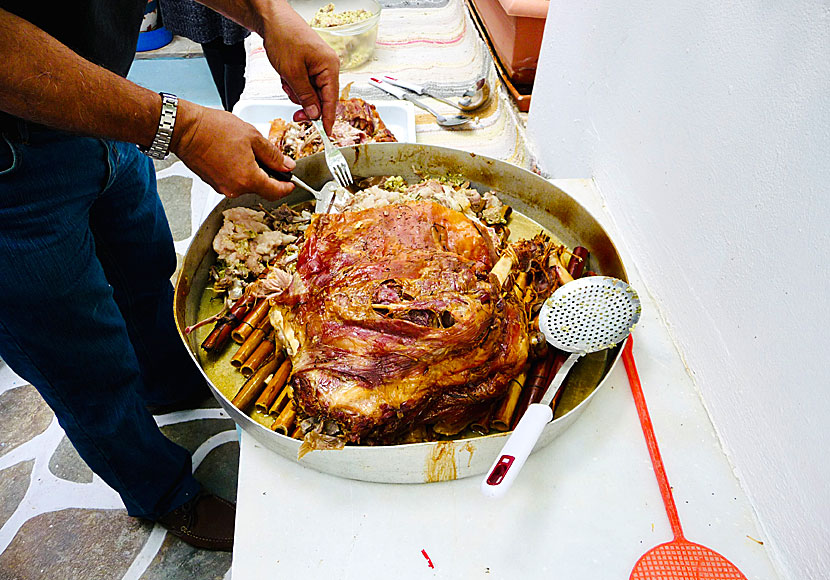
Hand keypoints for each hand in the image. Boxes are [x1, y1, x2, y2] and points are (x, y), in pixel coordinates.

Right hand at [171, 101, 295, 200]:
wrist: (185, 129)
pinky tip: (234, 154)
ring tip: (247, 150)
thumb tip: (287, 166)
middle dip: (269, 175)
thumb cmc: (214, 129)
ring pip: (246, 184)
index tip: (292, 182)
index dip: (287, 187)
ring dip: (252, 172)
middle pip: (261, 188)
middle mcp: (235, 188)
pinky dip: (239, 171)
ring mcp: (222, 187)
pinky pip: (233, 180)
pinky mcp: (213, 182)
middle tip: (270, 158)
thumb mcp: (253, 137)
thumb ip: (273, 155)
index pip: (275, 192)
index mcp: (248, 179)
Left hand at [259, 2, 339, 133]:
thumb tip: (315, 114)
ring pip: (310, 92)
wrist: (272, 19)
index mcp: (329, 67)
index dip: (328, 118)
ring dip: (297, 93)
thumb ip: (305, 96)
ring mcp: (319, 65)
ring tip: (286, 81)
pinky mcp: (309, 64)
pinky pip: (304, 83)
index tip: (326, 134)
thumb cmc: (284, 37)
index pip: (332, 100)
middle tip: (295, 115)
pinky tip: (286, 76)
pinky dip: (293, 84)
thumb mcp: (292, 73)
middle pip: (321, 98)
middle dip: (305, 104)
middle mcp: (328, 66)